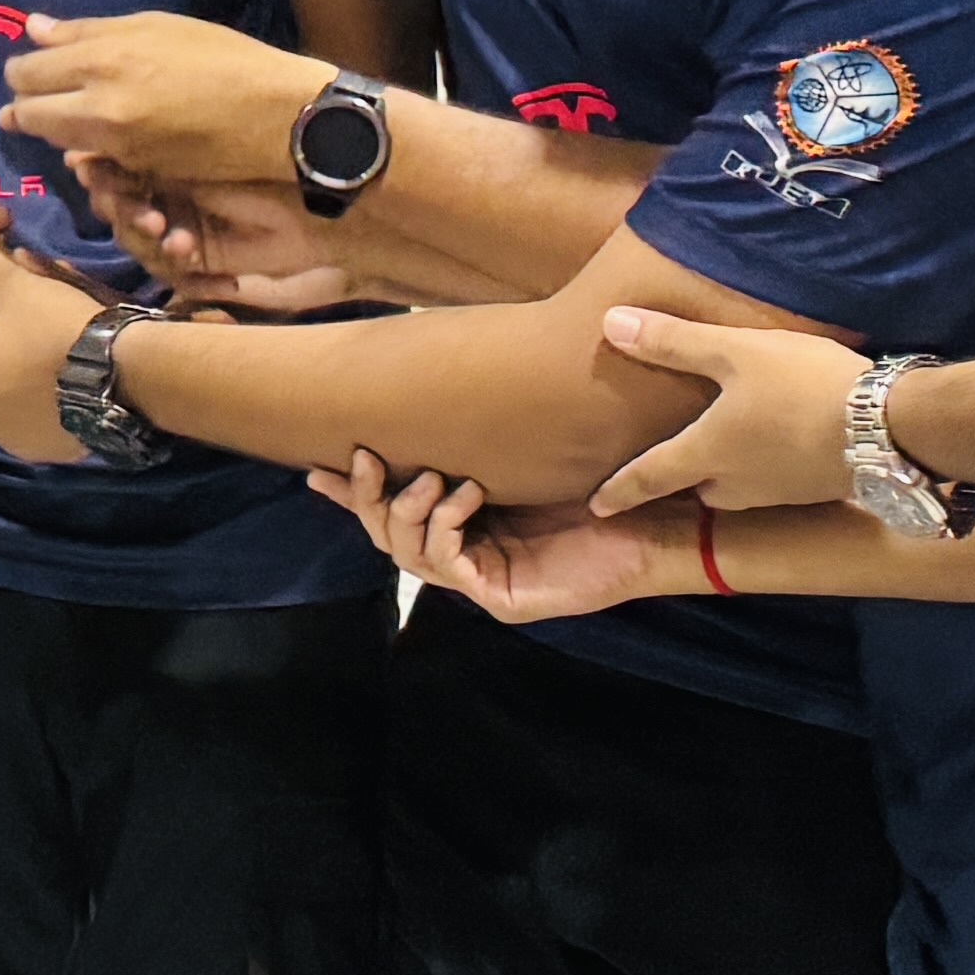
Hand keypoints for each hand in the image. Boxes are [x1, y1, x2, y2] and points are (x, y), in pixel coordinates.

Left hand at [3, 12, 326, 189]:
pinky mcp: (132, 171)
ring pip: (53, 140)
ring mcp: (114, 145)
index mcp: (102, 60)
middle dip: (23, 104)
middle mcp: (98, 106)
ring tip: (67, 109)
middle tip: (34, 94)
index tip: (31, 67)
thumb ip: (87, 31)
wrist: (273, 115)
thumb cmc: (222, 57)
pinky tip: (101, 128)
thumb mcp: (156, 26)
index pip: (26, 72)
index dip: (22, 69)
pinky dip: (84, 145)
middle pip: (26, 113)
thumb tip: (34, 29)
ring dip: (50, 126)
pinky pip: (88, 157)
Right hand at [81, 160, 357, 315]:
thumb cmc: (261, 161)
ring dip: (149, 241)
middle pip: (118, 210)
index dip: (102, 178)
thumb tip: (79, 149)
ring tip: (172, 236)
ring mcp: (184, 229)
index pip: (112, 169)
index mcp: (165, 155)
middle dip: (124, 211)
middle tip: (138, 210)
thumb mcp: (193, 149)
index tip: (94, 173)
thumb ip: (140, 150)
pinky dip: (180, 266)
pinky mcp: (203, 263)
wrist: (319, 204)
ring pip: (138, 245)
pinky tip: (193, 254)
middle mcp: (170, 192)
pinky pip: (171, 272)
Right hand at [309, 445, 679, 618]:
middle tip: (364, 457)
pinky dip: (443, 531)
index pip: (393, 509)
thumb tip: (442, 376)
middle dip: (367, 497)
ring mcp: (483, 579)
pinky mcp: (504, 599)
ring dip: (407, 510)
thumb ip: (481, 432)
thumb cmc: (600, 480)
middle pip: (388, 534)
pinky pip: (448, 570)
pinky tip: (461, 499)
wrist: (656, 518)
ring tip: (430, 477)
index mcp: (465, 521)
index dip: (353, 493)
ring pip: (408, 553)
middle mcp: (468, 553)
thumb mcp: (524, 449)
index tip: (317, 468)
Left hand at [588, 309, 876, 514]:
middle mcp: (737, 484)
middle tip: (659, 470)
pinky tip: (773, 441)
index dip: (618, 491)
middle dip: (677, 479)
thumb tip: (610, 324)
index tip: (595, 507)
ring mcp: (779, 491)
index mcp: (706, 455)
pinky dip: (762, 465)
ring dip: (723, 472)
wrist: (890, 428)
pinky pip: (773, 481)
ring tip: (718, 449)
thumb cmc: (802, 387)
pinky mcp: (814, 488)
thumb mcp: (733, 351)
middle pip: (694, 486)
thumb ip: (673, 341)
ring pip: (735, 487)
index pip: (648, 478)